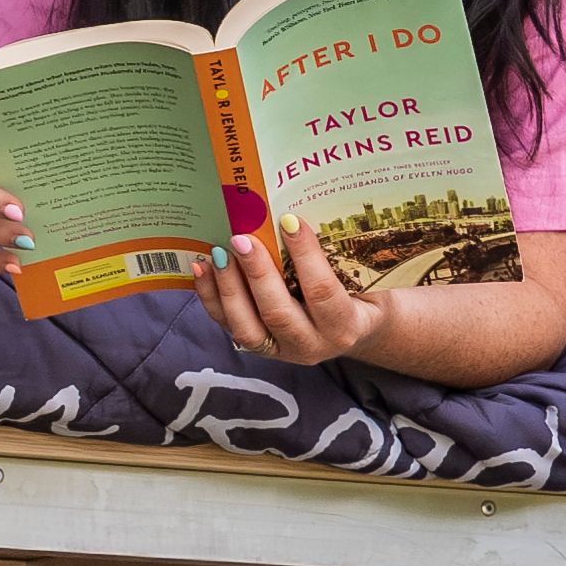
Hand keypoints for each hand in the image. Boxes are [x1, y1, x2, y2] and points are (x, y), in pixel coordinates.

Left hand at [198, 214, 396, 369]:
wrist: (356, 332)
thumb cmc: (360, 296)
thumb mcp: (362, 280)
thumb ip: (340, 258)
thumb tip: (300, 214)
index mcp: (343, 326)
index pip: (321, 291)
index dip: (306, 255)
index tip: (290, 220)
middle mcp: (311, 345)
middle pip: (278, 312)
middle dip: (257, 272)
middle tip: (242, 237)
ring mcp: (280, 351)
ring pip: (246, 327)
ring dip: (229, 288)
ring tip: (218, 253)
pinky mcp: (257, 348)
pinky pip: (228, 326)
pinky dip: (211, 297)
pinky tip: (203, 268)